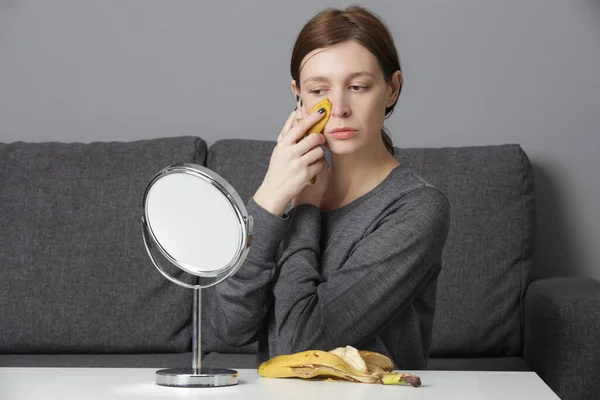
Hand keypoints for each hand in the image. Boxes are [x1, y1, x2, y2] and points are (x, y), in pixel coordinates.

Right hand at [253, 96, 327, 215]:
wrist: (274, 191)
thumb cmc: (278, 168)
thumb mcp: (279, 149)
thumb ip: (288, 132)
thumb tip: (295, 113)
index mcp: (283, 145)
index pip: (299, 126)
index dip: (312, 117)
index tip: (321, 111)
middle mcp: (290, 153)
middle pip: (313, 138)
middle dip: (320, 138)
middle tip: (319, 139)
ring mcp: (298, 164)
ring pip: (319, 151)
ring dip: (319, 153)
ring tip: (312, 157)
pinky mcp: (305, 175)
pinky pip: (320, 164)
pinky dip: (318, 165)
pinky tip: (311, 168)